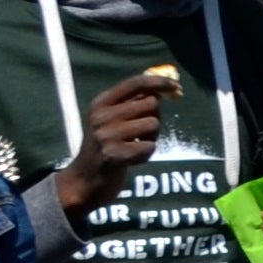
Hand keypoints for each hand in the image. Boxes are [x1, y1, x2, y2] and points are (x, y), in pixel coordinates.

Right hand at [57, 66, 179, 217]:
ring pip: (153, 124)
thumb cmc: (106, 146)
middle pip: (151, 103)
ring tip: (134, 145)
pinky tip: (132, 159)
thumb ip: (132, 103)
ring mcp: (106, 135)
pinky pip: (150, 147)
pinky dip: (147, 154)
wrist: (84, 180)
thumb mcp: (110, 119)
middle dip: (155, 117)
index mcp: (101, 102)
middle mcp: (101, 116)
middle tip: (141, 133)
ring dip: (152, 137)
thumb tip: (164, 88)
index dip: (160, 82)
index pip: (136, 82)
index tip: (177, 87)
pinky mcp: (114, 155)